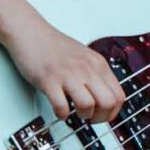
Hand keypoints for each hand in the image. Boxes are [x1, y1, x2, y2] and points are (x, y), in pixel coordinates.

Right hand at [6, 13, 125, 124]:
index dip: (113, 112)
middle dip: (100, 117)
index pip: (119, 96)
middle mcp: (85, 68)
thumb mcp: (85, 57)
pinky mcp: (49, 80)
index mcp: (97, 64)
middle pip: (108, 103)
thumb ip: (95, 74)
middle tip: (90, 116)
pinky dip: (61, 114)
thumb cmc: (55, 46)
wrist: (31, 32)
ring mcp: (67, 74)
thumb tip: (104, 99)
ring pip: (87, 106)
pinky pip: (61, 107)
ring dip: (82, 115)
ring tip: (74, 111)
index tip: (103, 114)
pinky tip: (59, 108)